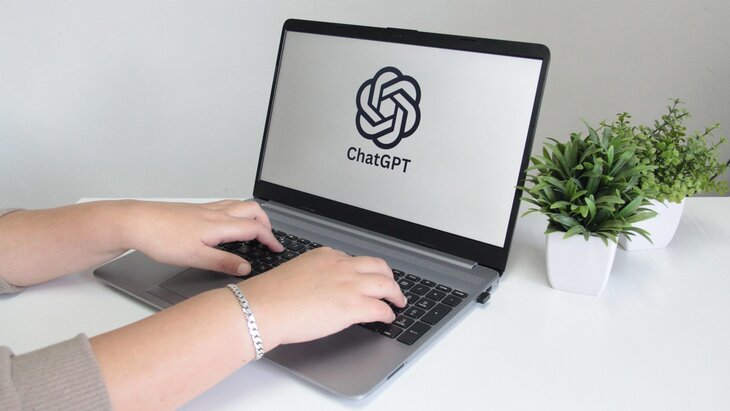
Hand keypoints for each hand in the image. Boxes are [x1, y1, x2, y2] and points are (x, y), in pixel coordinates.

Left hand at [123, 200, 282, 275]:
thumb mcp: (195, 257)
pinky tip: (228, 225)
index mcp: (219, 225)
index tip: (277, 249)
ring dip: (253, 216)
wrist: (137, 222)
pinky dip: (237, 213)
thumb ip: (223, 262)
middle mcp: (216, 213)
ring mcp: (206, 209)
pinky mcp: (197, 210)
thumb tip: (246, 268)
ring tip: (255, 230)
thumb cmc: (161, 238)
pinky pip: (226, 206)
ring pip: (239, 205)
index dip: (270, 239)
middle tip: (269, 239)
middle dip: (266, 224)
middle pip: (252, 210)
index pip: (255, 228)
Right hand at [238, 247, 406, 348]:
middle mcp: (342, 266)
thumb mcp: (296, 272)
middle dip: (388, 277)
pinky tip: (388, 318)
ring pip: (386, 285)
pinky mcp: (353, 306)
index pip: (354, 260)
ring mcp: (349, 285)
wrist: (264, 307)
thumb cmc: (271, 295)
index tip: (366, 279)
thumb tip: (322, 289)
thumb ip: (315, 275)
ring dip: (395, 294)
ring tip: (398, 302)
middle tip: (391, 287)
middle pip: (378, 266)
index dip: (364, 272)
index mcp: (326, 256)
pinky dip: (388, 313)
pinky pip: (381, 308)